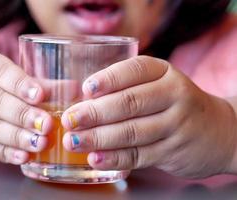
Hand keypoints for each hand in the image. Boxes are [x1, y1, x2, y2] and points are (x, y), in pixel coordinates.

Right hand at [0, 52, 52, 163]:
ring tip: (40, 143)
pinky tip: (23, 156)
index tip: (39, 95)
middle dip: (22, 114)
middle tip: (47, 124)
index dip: (19, 84)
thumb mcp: (4, 79)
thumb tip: (72, 89)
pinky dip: (5, 153)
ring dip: (16, 137)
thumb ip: (38, 84)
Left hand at [61, 55, 236, 177]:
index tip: (85, 89)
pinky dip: (114, 158)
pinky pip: (139, 155)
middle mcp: (173, 95)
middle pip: (129, 103)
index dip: (108, 79)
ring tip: (74, 141)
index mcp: (164, 72)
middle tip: (70, 119)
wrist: (218, 131)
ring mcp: (176, 125)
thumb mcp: (159, 84)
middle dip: (94, 113)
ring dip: (98, 138)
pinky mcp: (173, 152)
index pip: (134, 70)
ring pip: (132, 132)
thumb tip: (80, 100)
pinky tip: (95, 158)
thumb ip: (127, 87)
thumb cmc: (175, 103)